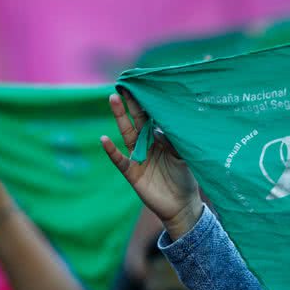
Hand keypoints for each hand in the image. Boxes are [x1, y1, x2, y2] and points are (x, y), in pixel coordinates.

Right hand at [101, 90, 201, 239]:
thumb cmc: (185, 178)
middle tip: (124, 84)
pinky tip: (104, 140)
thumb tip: (174, 119)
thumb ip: (178, 139)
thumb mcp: (185, 155)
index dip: (146, 102)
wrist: (182, 205)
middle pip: (136, 120)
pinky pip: (119, 160)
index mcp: (160, 139)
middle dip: (130, 103)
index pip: (150, 117)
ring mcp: (137, 158)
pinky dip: (111, 151)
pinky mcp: (132, 173)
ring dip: (120, 117)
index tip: (142, 84)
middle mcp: (146, 145)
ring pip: (126, 134)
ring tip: (113, 99)